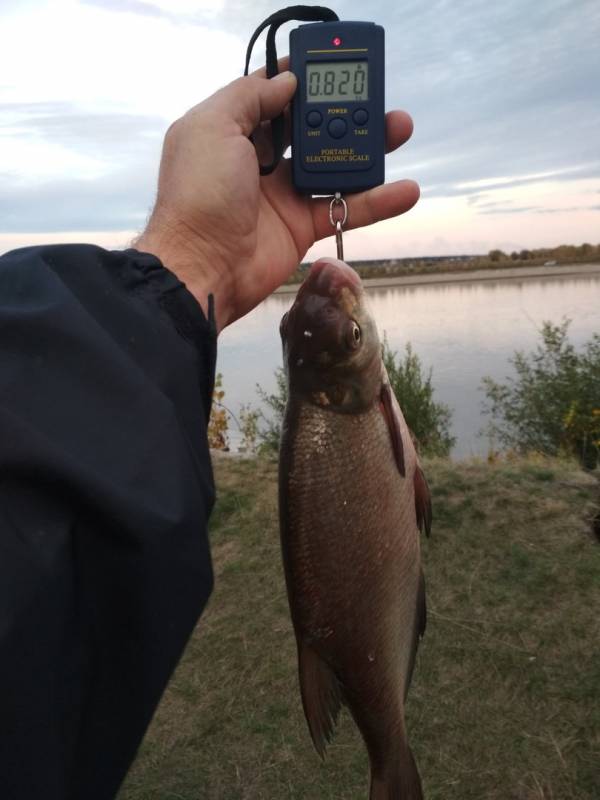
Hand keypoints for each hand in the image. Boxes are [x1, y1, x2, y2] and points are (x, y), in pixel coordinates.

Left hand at [135, 66, 418, 332]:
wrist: (203, 266)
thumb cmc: (198, 195)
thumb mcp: (212, 127)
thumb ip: (249, 97)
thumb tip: (287, 81)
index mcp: (235, 131)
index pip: (275, 96)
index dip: (303, 79)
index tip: (333, 66)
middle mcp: (261, 160)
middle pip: (313, 128)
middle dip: (346, 111)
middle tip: (377, 97)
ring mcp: (285, 194)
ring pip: (336, 164)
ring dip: (369, 147)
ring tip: (400, 128)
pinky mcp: (304, 226)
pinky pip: (347, 207)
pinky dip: (378, 200)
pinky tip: (405, 189)